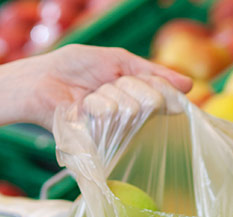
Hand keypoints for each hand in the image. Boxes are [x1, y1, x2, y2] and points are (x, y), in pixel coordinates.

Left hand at [0, 44, 191, 130]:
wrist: (44, 81)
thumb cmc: (78, 68)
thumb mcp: (118, 60)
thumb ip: (151, 71)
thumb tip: (188, 86)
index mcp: (140, 96)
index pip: (165, 95)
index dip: (163, 91)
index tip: (164, 91)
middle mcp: (134, 114)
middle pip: (150, 101)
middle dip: (127, 86)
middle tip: (107, 84)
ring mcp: (120, 128)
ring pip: (130, 108)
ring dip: (107, 94)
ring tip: (91, 96)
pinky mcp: (105, 139)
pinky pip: (112, 118)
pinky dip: (96, 105)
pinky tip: (85, 107)